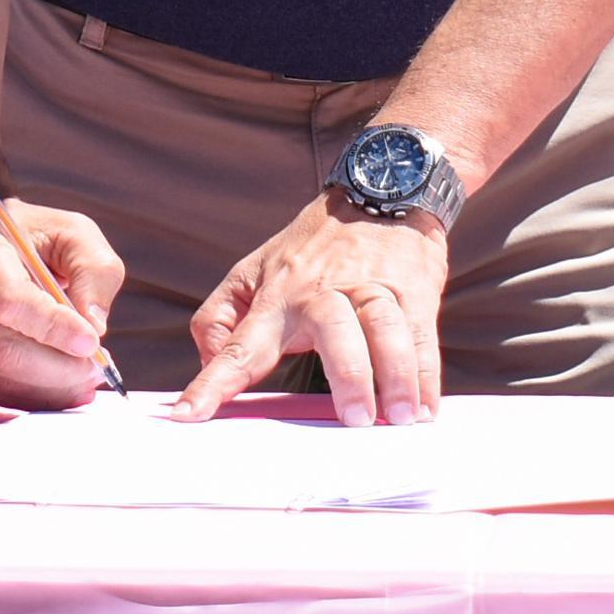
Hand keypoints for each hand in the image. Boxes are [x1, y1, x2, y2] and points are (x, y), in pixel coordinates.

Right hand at [0, 197, 124, 412]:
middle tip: (96, 370)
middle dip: (57, 369)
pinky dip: (28, 396)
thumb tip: (94, 326)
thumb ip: (93, 270)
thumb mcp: (69, 230)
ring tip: (83, 377)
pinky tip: (56, 385)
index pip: (7, 298)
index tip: (92, 343)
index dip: (52, 326)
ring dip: (48, 389)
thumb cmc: (23, 232)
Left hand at [173, 194, 450, 427]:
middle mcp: (324, 292)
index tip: (188, 416)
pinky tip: (425, 408)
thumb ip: (220, 317)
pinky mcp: (414, 291)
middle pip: (336, 330)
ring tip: (399, 417)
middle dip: (347, 374)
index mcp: (276, 296)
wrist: (380, 193)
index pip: (239, 344)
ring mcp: (373, 289)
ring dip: (396, 375)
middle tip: (355, 420)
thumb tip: (205, 362)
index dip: (213, 381)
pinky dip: (426, 375)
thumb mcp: (253, 271)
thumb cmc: (310, 249)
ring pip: (386, 329)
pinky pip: (421, 336)